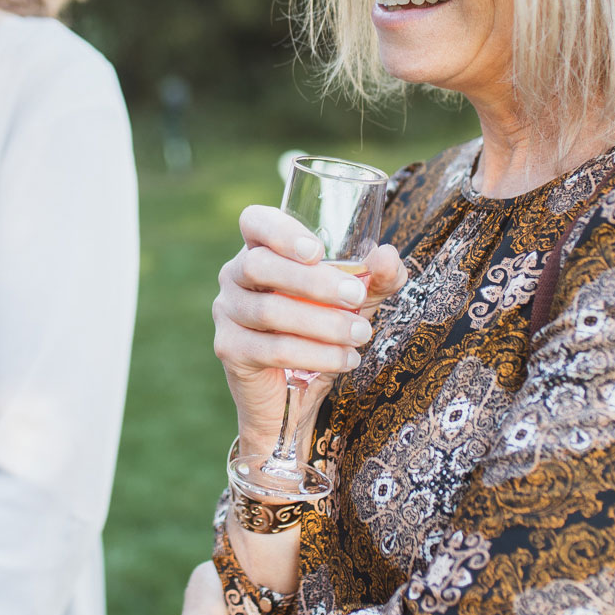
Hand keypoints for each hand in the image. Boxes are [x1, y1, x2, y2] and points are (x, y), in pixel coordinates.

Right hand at [212, 205, 405, 448]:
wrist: (295, 394)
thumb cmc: (320, 332)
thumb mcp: (354, 301)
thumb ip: (375, 277)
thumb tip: (388, 256)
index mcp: (260, 250)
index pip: (255, 221)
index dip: (281, 231)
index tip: (318, 251)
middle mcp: (234, 275)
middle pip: (259, 265)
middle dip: (312, 281)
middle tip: (355, 298)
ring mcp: (227, 312)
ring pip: (270, 311)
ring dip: (323, 324)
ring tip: (360, 335)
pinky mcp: (230, 348)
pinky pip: (274, 349)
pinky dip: (317, 354)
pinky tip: (346, 360)